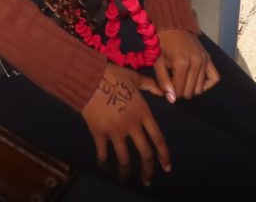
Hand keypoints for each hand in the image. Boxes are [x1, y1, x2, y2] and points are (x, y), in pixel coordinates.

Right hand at [80, 63, 170, 185]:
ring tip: (126, 179)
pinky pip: (103, 153)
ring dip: (126, 172)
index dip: (164, 155)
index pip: (157, 138)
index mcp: (143, 113)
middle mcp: (132, 125)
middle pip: (144, 153)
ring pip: (124, 158)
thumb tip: (165, 92)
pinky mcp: (99, 134)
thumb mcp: (134, 77)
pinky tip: (105, 167)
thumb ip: (150, 85)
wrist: (89, 78)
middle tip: (147, 180)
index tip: (166, 167)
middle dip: (148, 170)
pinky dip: (104, 162)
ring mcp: (115, 131)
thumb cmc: (113, 75)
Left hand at [152, 30, 219, 101]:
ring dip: (191, 89)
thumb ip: (163, 81)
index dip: (171, 92)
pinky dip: (206, 84)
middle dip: (180, 91)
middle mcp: (196, 63)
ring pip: (200, 88)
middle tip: (173, 83)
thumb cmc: (162, 42)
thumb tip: (171, 99)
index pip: (179, 91)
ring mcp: (204, 60)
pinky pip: (214, 78)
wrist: (172, 24)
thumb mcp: (158, 61)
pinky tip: (196, 82)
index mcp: (181, 63)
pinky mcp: (208, 58)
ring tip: (182, 81)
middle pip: (190, 91)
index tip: (166, 85)